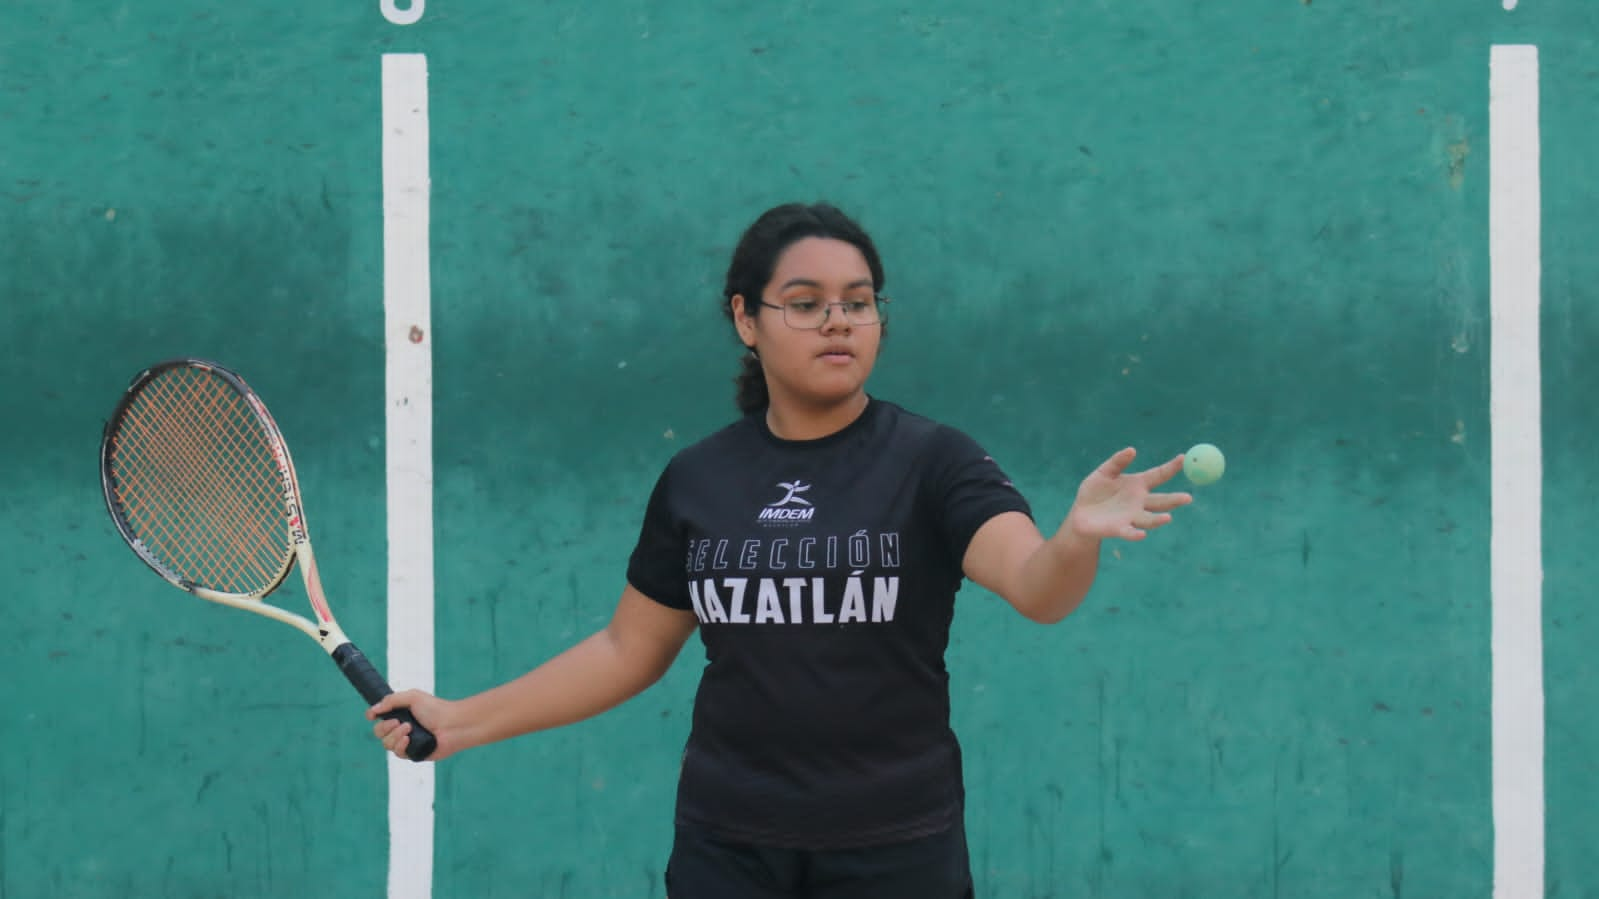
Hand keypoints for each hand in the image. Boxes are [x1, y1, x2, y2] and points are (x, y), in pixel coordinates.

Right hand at [368, 690, 457, 761]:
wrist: (452, 725)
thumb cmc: (436, 709)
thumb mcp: (412, 697)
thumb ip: (391, 700)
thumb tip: (373, 710)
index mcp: (401, 714)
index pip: (379, 717)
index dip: (373, 716)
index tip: (372, 715)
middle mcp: (402, 728)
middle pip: (379, 732)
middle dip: (385, 727)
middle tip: (398, 722)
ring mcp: (407, 742)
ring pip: (386, 744)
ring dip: (395, 736)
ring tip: (409, 728)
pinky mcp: (413, 753)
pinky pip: (398, 753)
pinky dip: (400, 746)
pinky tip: (408, 739)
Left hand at [1064, 447, 1191, 541]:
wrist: (1080, 514)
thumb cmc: (1093, 491)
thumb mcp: (1104, 472)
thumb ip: (1117, 462)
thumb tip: (1132, 450)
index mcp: (1138, 484)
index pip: (1159, 475)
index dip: (1171, 467)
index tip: (1183, 458)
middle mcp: (1139, 502)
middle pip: (1161, 501)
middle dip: (1175, 500)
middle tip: (1188, 498)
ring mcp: (1131, 517)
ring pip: (1149, 519)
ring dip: (1158, 519)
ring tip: (1167, 518)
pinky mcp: (1119, 529)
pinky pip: (1130, 532)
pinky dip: (1135, 534)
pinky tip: (1141, 534)